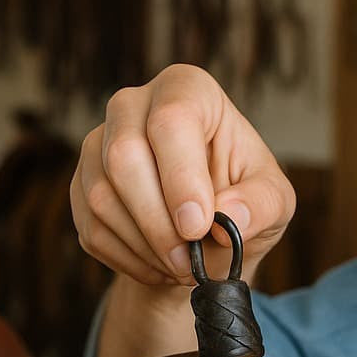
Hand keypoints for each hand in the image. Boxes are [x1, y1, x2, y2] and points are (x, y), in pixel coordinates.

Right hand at [71, 64, 295, 287]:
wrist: (206, 233)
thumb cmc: (244, 200)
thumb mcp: (275, 201)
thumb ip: (262, 205)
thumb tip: (230, 215)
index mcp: (188, 90)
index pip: (171, 121)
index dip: (181, 178)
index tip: (199, 226)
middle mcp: (133, 106)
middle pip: (124, 157)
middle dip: (159, 224)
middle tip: (190, 262)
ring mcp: (98, 144)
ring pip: (102, 197)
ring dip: (146, 247)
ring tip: (183, 266)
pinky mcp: (81, 185)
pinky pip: (91, 227)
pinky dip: (129, 259)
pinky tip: (159, 265)